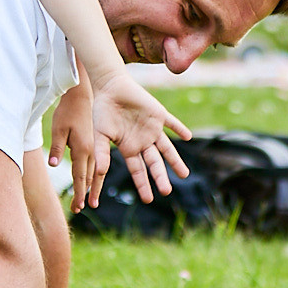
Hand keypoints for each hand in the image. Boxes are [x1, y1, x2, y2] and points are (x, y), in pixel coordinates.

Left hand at [49, 79, 103, 208]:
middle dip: (84, 194)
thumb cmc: (67, 111)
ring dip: (91, 186)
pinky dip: (94, 174)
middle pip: (89, 178)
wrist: (82, 95)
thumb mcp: (58, 128)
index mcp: (82, 149)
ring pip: (94, 172)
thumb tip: (53, 164)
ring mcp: (95, 146)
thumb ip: (56, 147)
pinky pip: (96, 163)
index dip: (78, 193)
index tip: (77, 207)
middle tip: (80, 208)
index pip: (80, 177)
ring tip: (90, 199)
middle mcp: (91, 150)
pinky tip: (93, 179)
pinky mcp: (94, 141)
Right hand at [91, 71, 191, 203]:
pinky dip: (179, 129)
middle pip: (154, 163)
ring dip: (175, 160)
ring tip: (185, 174)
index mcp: (129, 148)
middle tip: (166, 191)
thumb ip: (101, 153)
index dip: (143, 184)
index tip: (148, 199)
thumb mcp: (100, 135)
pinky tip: (188, 137)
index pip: (138, 171)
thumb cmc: (102, 111)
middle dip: (160, 177)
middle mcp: (143, 142)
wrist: (110, 88)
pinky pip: (172, 123)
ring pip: (166, 148)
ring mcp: (152, 129)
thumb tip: (100, 172)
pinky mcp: (158, 114)